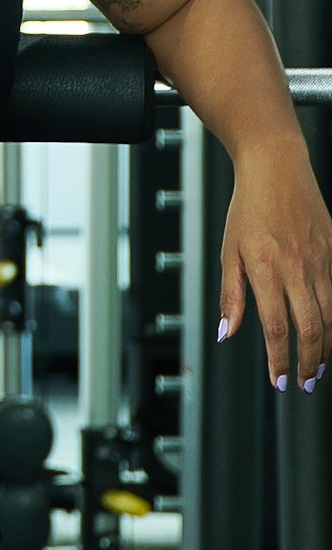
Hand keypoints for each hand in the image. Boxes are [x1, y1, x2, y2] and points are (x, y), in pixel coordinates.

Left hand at [218, 138, 331, 392]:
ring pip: (330, 315)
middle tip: (304, 383)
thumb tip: (227, 334)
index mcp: (266, 268)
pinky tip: (329, 332)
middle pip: (311, 328)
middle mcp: (296, 267)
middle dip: (309, 362)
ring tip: (318, 366)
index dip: (279, 360)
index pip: (276, 327)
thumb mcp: (229, 251)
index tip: (280, 381)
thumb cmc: (248, 207)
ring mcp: (319, 259)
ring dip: (326, 346)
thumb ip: (231, 295)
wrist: (276, 166)